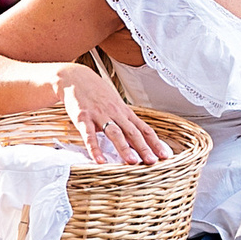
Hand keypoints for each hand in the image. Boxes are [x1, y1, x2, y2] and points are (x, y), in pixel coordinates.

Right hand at [52, 66, 172, 165]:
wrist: (75, 78)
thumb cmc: (97, 93)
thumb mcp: (115, 104)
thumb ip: (125, 121)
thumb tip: (138, 138)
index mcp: (124, 112)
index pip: (144, 129)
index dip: (155, 142)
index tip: (165, 155)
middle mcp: (115, 113)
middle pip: (133, 132)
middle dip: (144, 148)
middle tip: (153, 161)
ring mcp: (99, 115)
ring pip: (114, 133)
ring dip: (124, 148)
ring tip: (132, 162)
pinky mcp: (82, 118)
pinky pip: (89, 135)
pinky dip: (94, 149)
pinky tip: (100, 160)